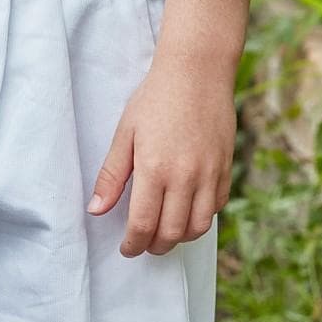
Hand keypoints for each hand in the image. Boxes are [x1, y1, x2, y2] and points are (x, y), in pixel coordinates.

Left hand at [87, 44, 236, 256]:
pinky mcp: (226, 168)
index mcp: (155, 169)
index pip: (143, 224)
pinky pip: (216, 207)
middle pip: (172, 233)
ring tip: (164, 233)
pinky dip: (201, 218)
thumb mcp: (125, 134)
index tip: (126, 249)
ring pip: (198, 227)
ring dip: (179, 237)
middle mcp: (186, 177)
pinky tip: (186, 211)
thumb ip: (112, 176)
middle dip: (155, 246)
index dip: (133, 244)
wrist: (197, 72)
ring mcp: (210, 174)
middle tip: (143, 245)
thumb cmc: (155, 99)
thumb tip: (96, 210)